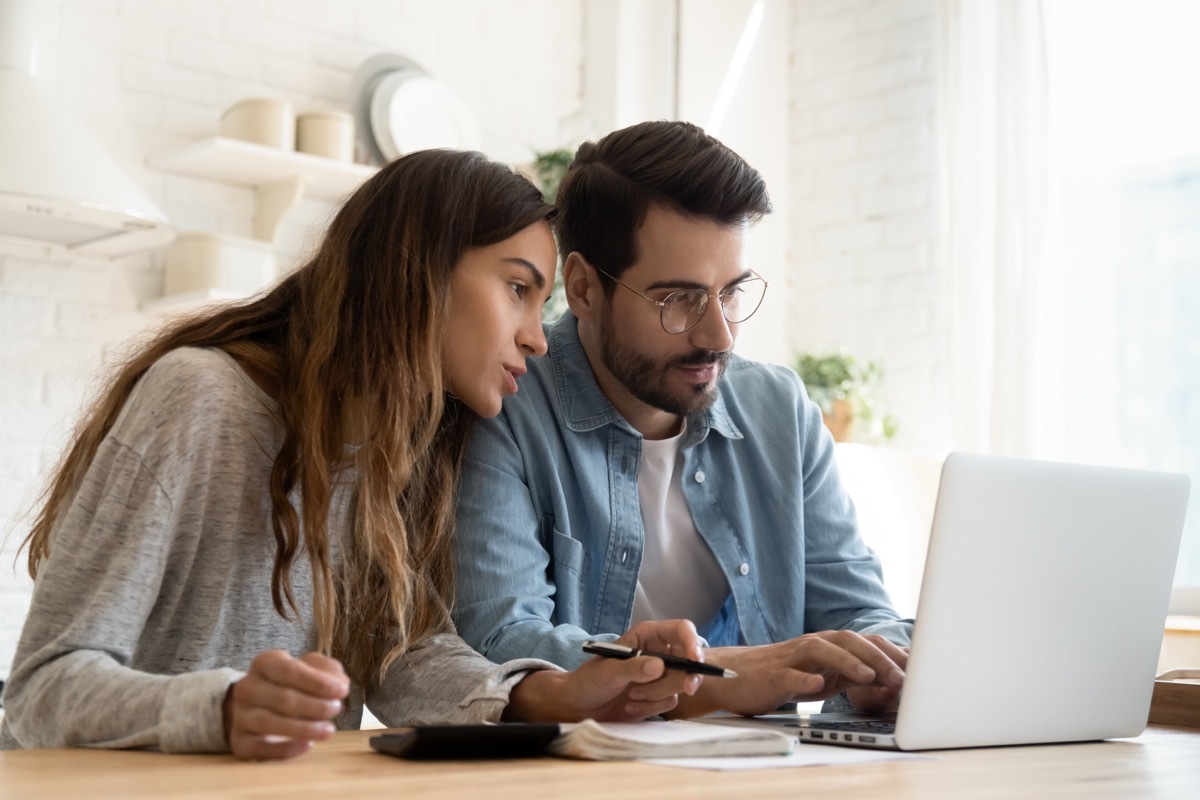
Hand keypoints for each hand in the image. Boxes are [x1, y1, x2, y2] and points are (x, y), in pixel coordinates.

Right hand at [223, 650, 349, 759]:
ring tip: (328, 730)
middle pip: (282, 699)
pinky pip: (260, 748)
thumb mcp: (311, 668)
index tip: (342, 691)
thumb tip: (339, 684)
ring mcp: (240, 715)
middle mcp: (247, 687)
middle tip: (336, 709)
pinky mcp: (240, 741)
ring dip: (304, 729)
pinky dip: (285, 749)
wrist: (257, 705)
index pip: (289, 670)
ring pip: (269, 723)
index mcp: (264, 663)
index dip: (317, 682)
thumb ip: (328, 670)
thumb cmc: (291, 683)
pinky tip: (308, 745)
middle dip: (315, 706)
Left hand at [504, 620, 704, 721]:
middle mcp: (658, 653)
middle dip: (683, 677)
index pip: (681, 631)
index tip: (695, 660)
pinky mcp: (658, 696)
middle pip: (689, 660)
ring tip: (632, 696)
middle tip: (687, 688)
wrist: (578, 706)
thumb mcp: (609, 671)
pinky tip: (631, 706)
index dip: (693, 642)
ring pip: (680, 684)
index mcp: (648, 636)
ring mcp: (660, 676)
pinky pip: (670, 702)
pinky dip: (652, 707)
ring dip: (657, 695)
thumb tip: (659, 666)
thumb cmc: (588, 681)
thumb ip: (633, 668)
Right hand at [670, 631, 906, 717]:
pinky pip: (789, 675)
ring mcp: (791, 658)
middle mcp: (812, 645)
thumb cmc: (781, 676)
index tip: (920, 671)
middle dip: (878, 658)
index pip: (866, 643)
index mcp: (828, 646)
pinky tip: (818, 687)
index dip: (893, 654)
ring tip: (870, 677)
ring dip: (848, 663)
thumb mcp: (823, 676)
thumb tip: (889, 683)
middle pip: (849, 641)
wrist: (734, 677)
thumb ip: (851, 676)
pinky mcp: (772, 675)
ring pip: (822, 651)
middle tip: (903, 678)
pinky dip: (804, 679)